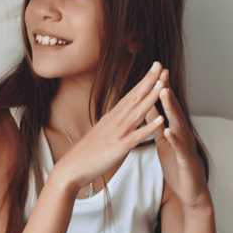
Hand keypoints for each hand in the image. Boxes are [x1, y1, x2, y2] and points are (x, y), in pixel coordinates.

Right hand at [51, 62, 166, 192]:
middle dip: (149, 81)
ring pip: (137, 112)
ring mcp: (117, 133)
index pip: (130, 95)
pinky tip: (160, 119)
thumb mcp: (101, 133)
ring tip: (163, 83)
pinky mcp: (119, 148)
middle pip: (135, 97)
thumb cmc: (85, 154)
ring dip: (151, 97)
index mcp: (112, 117)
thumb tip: (118, 116)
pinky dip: (149, 127)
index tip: (154, 68)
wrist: (70, 168)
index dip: (143, 81)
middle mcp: (115, 121)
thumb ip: (112, 124)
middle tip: (160, 64)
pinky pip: (137, 136)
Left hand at [151, 69, 208, 207]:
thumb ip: (157, 124)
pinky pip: (179, 148)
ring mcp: (186, 146)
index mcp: (175, 129)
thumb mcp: (163, 141)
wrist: (191, 191)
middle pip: (174, 109)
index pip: (168, 105)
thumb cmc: (177, 165)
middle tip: (161, 73)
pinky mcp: (186, 161)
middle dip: (167, 91)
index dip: (162, 88)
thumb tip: (149, 106)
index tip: (156, 70)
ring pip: (178, 124)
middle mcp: (183, 134)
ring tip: (163, 93)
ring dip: (171, 108)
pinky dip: (174, 138)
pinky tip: (168, 130)